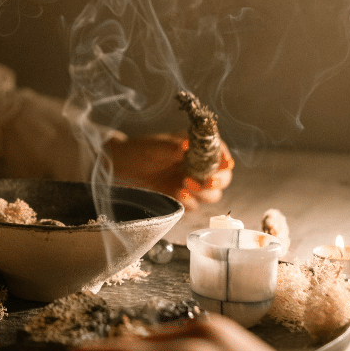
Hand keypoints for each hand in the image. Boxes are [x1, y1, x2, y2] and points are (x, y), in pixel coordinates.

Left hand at [105, 133, 233, 209]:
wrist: (124, 165)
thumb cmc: (141, 149)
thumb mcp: (156, 145)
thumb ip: (173, 147)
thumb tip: (187, 145)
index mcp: (197, 148)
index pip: (220, 152)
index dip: (226, 158)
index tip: (226, 164)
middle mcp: (198, 165)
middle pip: (223, 177)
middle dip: (218, 180)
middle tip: (208, 180)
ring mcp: (192, 181)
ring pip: (212, 194)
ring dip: (204, 192)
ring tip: (185, 185)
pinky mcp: (182, 195)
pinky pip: (194, 205)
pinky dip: (190, 202)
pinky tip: (178, 194)